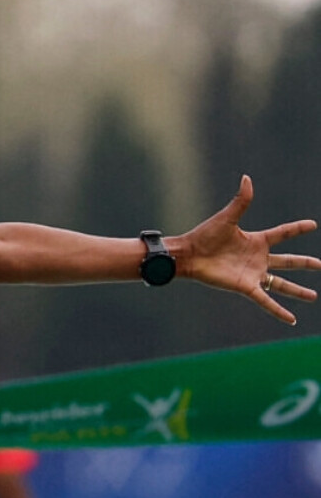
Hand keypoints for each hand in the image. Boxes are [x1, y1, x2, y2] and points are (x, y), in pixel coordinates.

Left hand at [179, 175, 320, 323]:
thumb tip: (247, 178)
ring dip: (297, 291)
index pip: (283, 233)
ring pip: (281, 284)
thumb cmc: (204, 236)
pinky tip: (291, 320)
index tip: (313, 224)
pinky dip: (278, 310)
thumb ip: (241, 200)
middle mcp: (257, 258)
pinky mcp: (245, 286)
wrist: (188, 255)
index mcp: (256, 240)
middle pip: (287, 261)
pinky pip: (266, 300)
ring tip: (313, 296)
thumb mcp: (227, 218)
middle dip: (304, 263)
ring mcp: (253, 274)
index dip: (297, 229)